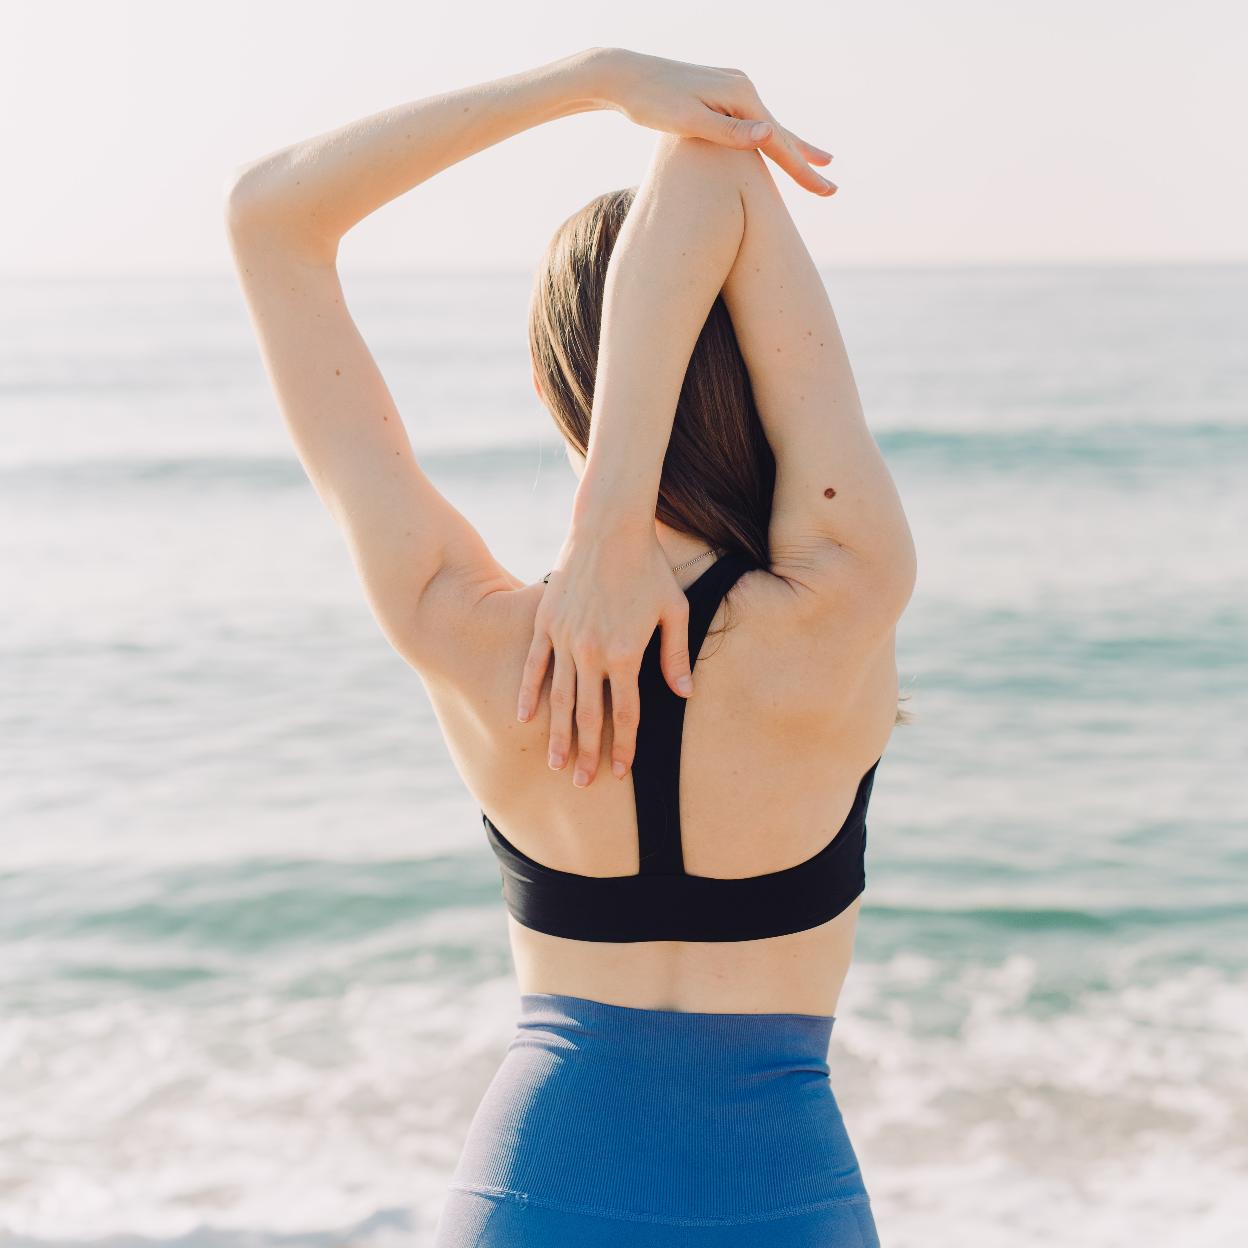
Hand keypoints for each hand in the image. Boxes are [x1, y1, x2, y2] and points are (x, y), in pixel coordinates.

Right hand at [516, 520, 692, 786]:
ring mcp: (564, 639)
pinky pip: (534, 666)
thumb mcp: (674, 611)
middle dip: (588, 753)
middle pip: (590, 716)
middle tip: (584, 783)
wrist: (610, 527)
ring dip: (558, 734)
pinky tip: (524, 717)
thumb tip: (684, 695)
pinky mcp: (546, 623)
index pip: (626, 713)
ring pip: (560, 698)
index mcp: (626, 653)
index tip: (622, 771)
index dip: (625, 746)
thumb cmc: (649, 568)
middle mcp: (591, 652)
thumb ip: (675, 655)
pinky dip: (528, 693)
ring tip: (556, 764)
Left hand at [593, 47, 836, 196]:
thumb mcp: (689, 121)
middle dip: (806, 162)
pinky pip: (752, 122)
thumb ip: (729, 132)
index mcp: (740, 95)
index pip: (778, 141)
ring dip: (793, 147)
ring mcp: (731, 88)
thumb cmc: (651, 103)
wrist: (624, 76)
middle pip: (781, 133)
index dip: (802, 170)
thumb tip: (768, 135)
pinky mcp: (718, 94)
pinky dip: (768, 137)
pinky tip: (773, 143)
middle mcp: (741, 87)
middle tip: (832, 188)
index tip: (826, 190)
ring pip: (769, 126)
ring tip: (820, 160)